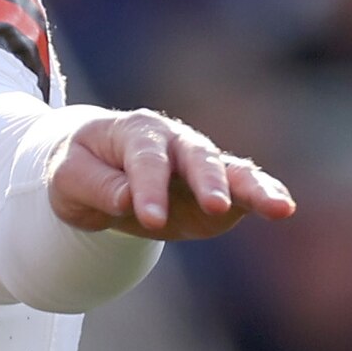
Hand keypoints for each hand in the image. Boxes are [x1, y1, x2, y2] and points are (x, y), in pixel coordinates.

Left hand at [46, 111, 293, 240]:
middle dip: (207, 182)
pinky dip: (263, 196)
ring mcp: (199, 165)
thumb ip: (95, 186)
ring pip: (230, 171)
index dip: (149, 188)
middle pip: (197, 157)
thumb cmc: (78, 169)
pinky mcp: (216, 190)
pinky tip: (283, 208)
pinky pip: (243, 189)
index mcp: (136, 132)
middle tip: (216, 206)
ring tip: (278, 207)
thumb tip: (126, 199)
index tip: (150, 218)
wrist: (93, 174)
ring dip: (253, 189)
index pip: (146, 159)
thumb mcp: (67, 178)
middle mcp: (175, 141)